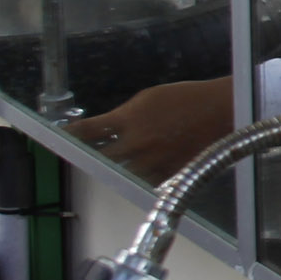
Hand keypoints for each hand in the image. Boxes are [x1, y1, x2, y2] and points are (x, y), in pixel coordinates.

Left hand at [74, 77, 240, 178]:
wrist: (220, 111)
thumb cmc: (186, 98)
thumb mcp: (148, 98)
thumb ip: (124, 116)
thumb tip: (108, 128)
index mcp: (128, 119)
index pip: (88, 131)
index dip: (70, 136)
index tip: (60, 137)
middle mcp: (136, 143)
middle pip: (99, 157)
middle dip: (88, 156)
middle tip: (79, 157)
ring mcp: (151, 161)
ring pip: (119, 174)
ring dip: (111, 170)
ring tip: (105, 168)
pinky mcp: (167, 174)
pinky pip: (142, 181)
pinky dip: (136, 178)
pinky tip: (134, 174)